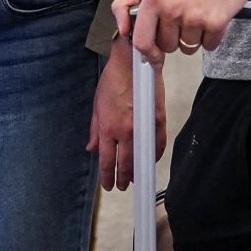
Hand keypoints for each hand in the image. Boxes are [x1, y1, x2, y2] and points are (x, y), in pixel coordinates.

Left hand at [86, 40, 163, 192]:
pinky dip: (155, 155)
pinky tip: (150, 161)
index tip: (108, 186)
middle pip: (126, 164)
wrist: (133, 63)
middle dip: (123, 179)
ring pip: (143, 157)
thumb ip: (95, 130)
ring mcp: (143, 126)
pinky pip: (158, 144)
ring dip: (139, 170)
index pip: (107, 161)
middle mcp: (126, 131)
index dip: (107, 177)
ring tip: (136, 178)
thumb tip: (92, 148)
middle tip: (122, 187)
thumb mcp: (96, 106)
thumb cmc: (112, 81)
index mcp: (108, 128)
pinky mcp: (158, 120)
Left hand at [114, 0, 250, 61]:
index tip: (154, 56)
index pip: (142, 40)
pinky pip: (209, 45)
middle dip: (174, 39)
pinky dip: (211, 37)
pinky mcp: (215, 22)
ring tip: (197, 15)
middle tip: (182, 20)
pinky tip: (210, 17)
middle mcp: (171, 9)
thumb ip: (127, 3)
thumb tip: (123, 30)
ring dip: (193, 37)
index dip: (147, 53)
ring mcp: (193, 17)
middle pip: (167, 46)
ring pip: (188, 47)